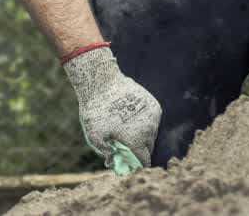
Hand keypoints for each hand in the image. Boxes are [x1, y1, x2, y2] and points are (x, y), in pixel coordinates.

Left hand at [63, 46, 160, 167]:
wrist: (103, 82)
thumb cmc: (97, 111)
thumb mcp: (94, 137)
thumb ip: (106, 152)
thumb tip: (113, 159)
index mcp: (136, 140)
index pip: (144, 161)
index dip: (138, 166)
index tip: (131, 166)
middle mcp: (149, 130)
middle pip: (148, 148)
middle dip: (139, 151)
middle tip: (128, 149)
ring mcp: (153, 116)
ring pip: (152, 133)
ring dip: (143, 136)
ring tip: (129, 131)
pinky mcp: (154, 105)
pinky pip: (152, 120)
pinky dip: (145, 123)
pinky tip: (132, 118)